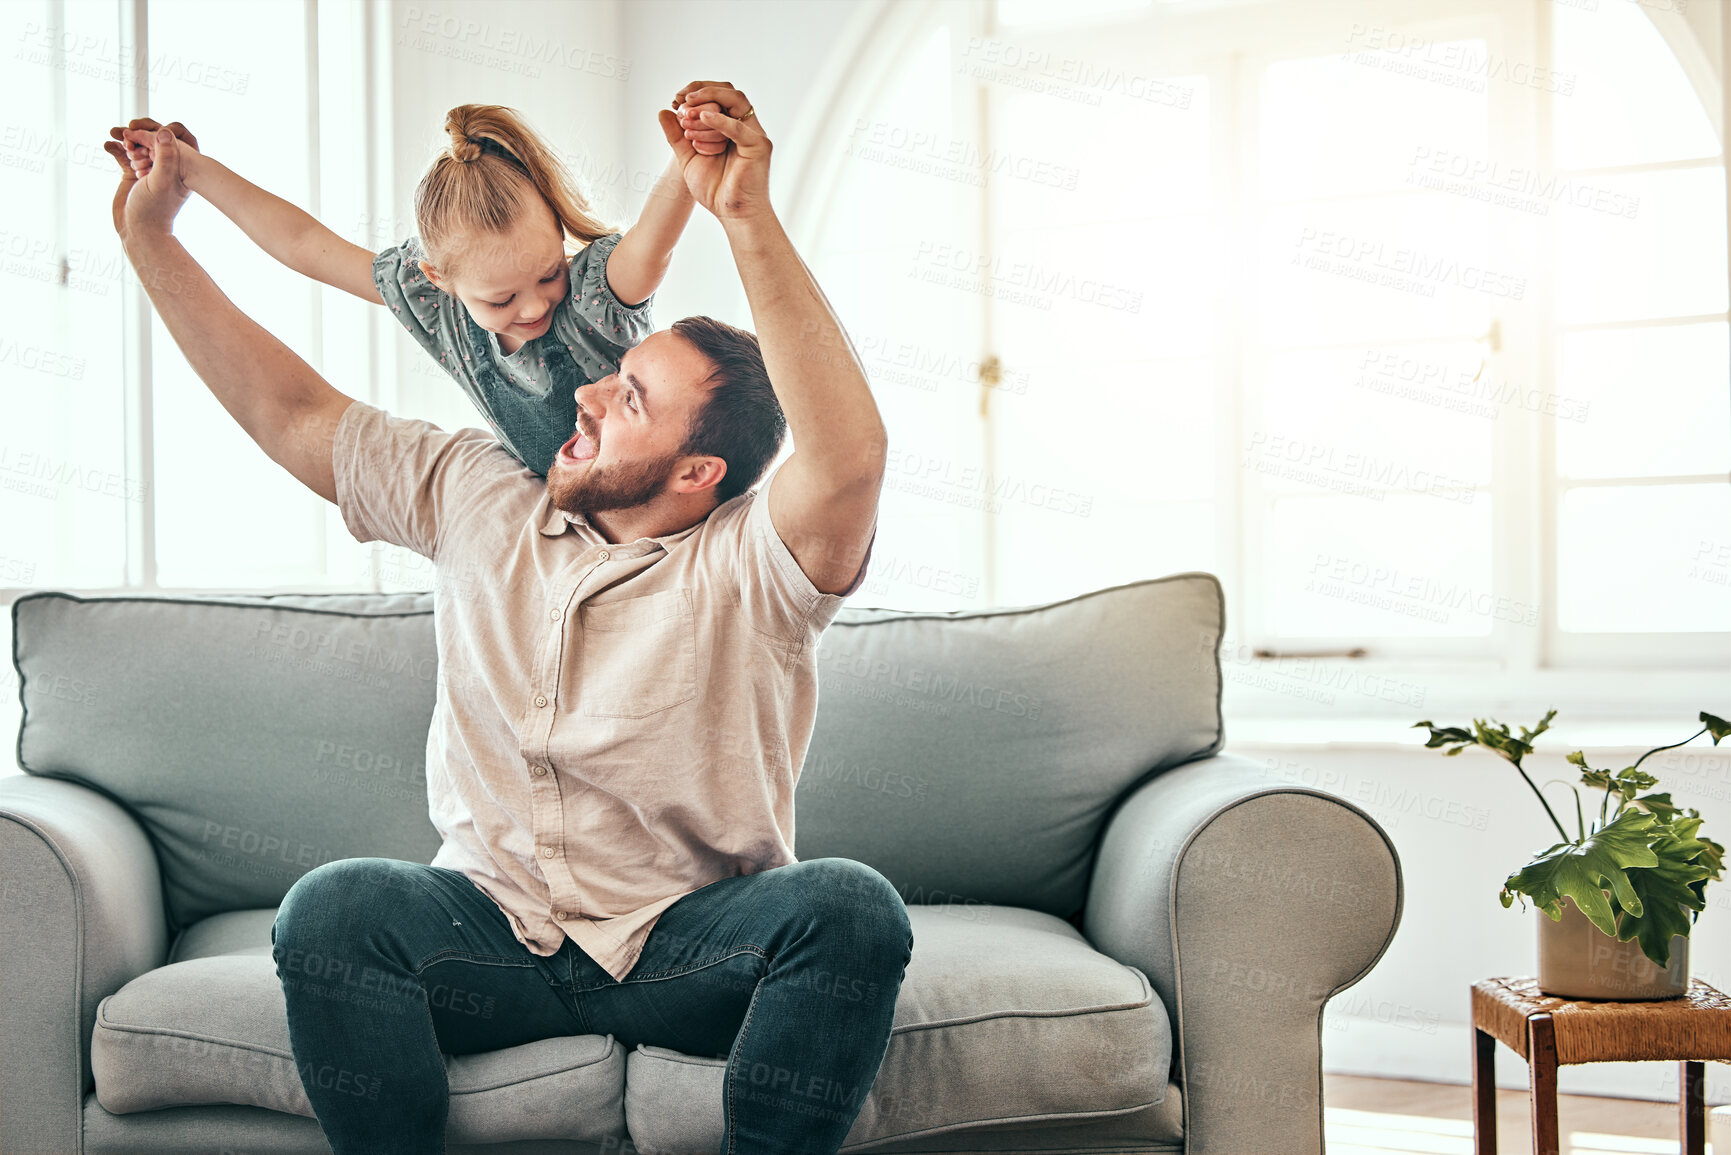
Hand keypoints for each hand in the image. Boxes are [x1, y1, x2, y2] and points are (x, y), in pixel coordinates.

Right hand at [102, 120, 196, 241]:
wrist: (138, 231)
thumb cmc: (154, 209)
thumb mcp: (161, 181)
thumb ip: (166, 157)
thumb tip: (165, 131)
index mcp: (179, 167)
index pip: (167, 139)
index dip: (150, 132)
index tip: (135, 134)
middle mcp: (165, 166)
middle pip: (151, 139)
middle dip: (137, 134)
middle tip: (126, 137)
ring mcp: (147, 169)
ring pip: (136, 145)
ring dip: (125, 140)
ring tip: (118, 141)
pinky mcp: (132, 174)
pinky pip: (123, 155)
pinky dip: (115, 148)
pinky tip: (108, 146)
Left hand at [658, 82, 770, 222]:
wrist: (732, 215)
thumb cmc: (715, 190)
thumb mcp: (688, 158)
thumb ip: (677, 136)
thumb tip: (663, 111)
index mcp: (731, 126)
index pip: (717, 95)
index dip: (696, 91)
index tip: (675, 101)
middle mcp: (745, 126)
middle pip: (727, 92)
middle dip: (702, 91)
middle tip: (680, 101)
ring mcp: (754, 134)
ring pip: (734, 102)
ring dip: (708, 103)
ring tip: (687, 114)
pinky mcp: (758, 146)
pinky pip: (739, 126)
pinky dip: (720, 120)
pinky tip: (702, 117)